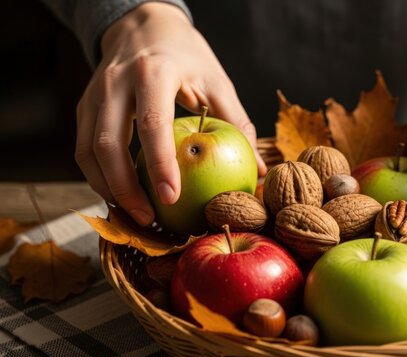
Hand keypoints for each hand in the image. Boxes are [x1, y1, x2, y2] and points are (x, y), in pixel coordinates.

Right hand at [75, 3, 266, 225]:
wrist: (145, 25)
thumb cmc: (187, 57)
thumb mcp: (217, 81)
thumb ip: (237, 123)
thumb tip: (260, 170)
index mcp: (155, 72)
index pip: (153, 125)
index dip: (160, 165)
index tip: (171, 198)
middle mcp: (117, 82)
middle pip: (109, 144)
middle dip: (125, 189)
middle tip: (149, 218)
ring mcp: (95, 93)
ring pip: (88, 150)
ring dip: (108, 188)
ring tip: (134, 215)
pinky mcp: (85, 105)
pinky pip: (84, 147)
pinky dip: (98, 176)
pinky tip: (119, 195)